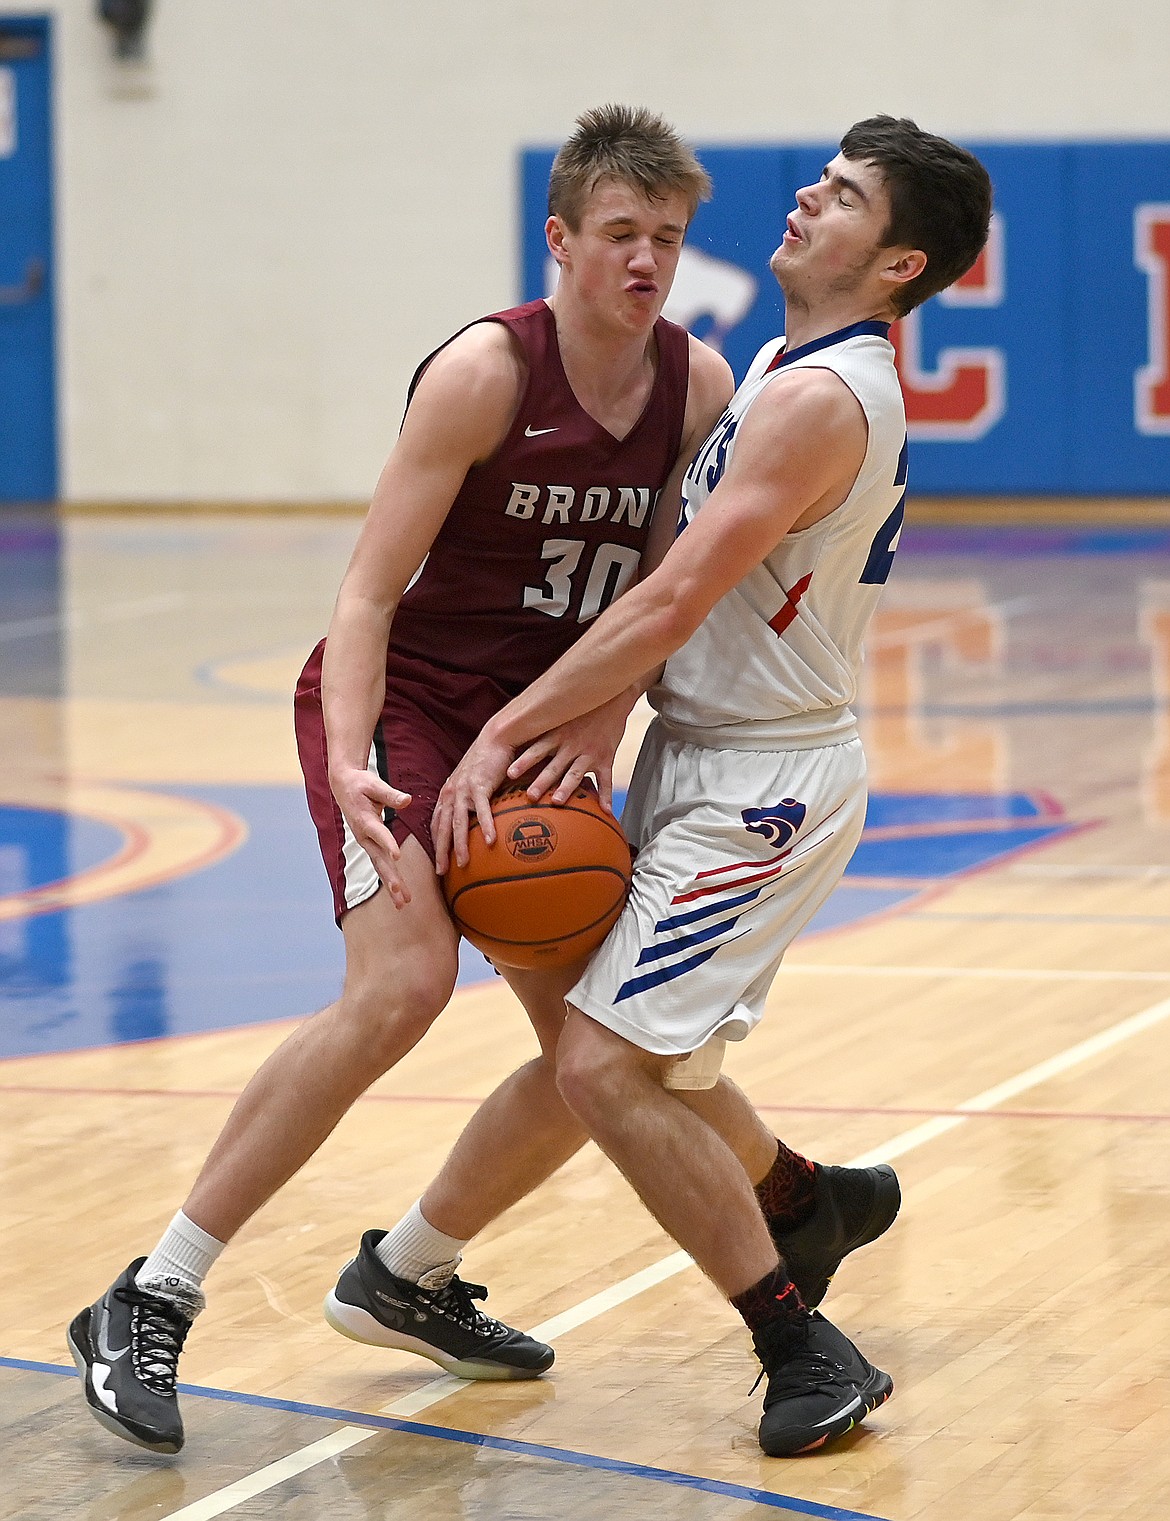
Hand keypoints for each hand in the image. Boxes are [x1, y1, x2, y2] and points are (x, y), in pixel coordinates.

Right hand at [330, 764, 413, 907]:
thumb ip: (391, 794)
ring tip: (403, 903)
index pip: (378, 833)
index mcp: (365, 820)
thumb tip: (408, 800)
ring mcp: (366, 843)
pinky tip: (399, 894)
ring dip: (392, 885)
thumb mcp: (374, 784)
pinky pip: (380, 865)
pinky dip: (390, 879)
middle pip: (379, 859)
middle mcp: (364, 836)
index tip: (397, 856)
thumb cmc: (361, 784)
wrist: (343, 787)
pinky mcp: (370, 846)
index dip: (387, 843)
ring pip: (380, 867)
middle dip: (390, 877)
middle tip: (401, 894)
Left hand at [432, 726, 516, 873]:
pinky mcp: (479, 785)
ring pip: (459, 822)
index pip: (437, 823)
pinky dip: (485, 827)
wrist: (495, 739)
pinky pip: (482, 810)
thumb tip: (476, 818)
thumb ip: (470, 800)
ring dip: (460, 845)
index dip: (436, 843)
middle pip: (443, 828)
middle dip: (441, 852)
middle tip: (441, 873)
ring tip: (462, 864)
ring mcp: (464, 790)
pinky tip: (489, 842)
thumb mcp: (472, 782)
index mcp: (448, 794)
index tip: (438, 861)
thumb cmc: (487, 760)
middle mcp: (451, 793)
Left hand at [506, 692, 633, 811]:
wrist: (610, 696)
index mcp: (557, 735)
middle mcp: (571, 744)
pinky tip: (606, 810)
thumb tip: (516, 743)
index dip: (523, 762)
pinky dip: (606, 795)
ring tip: (558, 801)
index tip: (509, 774)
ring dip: (567, 788)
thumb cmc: (580, 709)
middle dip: (541, 781)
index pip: (536, 750)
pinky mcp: (605, 757)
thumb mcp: (559, 716)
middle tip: (530, 795)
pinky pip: (606, 779)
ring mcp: (588, 752)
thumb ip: (542, 732)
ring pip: (576, 773)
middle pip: (553, 766)